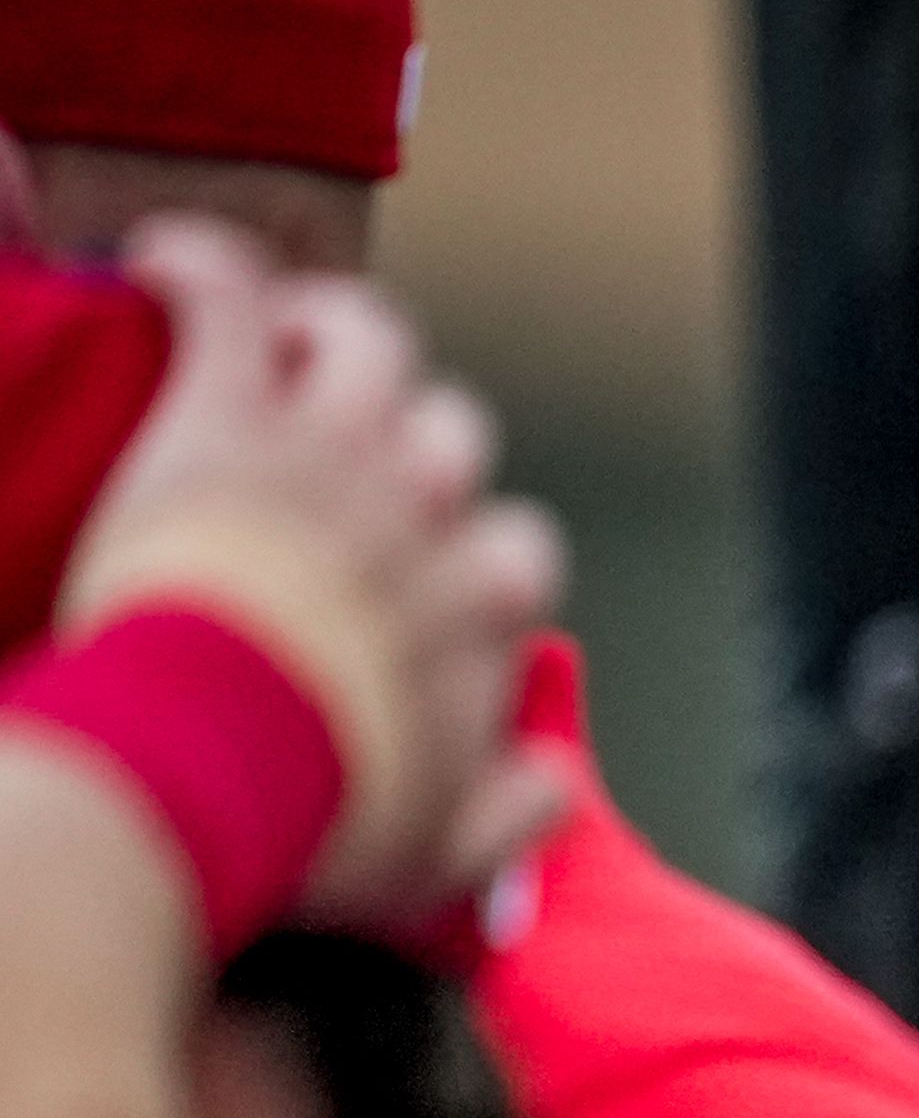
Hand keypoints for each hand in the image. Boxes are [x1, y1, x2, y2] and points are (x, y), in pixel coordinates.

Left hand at [68, 222, 570, 916]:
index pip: (511, 554)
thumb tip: (555, 781)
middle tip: (349, 457)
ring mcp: (329, 461)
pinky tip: (164, 261)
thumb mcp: (438, 856)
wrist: (218, 763)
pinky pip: (231, 302)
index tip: (419, 582)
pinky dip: (202, 270)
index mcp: (473, 618)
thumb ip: (513, 816)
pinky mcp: (232, 421)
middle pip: (454, 434)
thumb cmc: (318, 816)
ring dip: (334, 332)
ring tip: (287, 345)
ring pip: (374, 343)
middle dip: (412, 440)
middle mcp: (421, 524)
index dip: (470, 556)